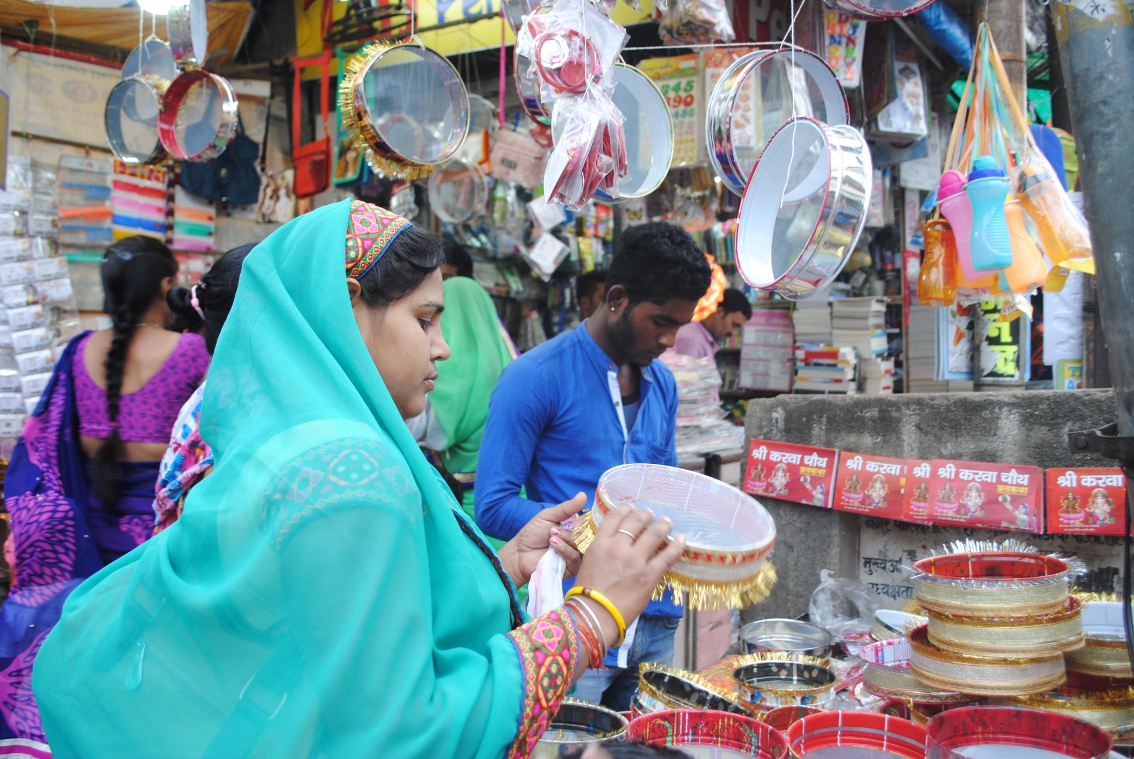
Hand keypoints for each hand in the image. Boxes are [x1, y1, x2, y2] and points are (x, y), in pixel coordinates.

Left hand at [498, 493, 585, 588]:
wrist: (520, 553)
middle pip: (586, 535)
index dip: (586, 520)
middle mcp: (577, 541)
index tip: (577, 519)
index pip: (588, 523)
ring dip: (565, 540)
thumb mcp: (549, 516)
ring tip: (550, 538)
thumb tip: (583, 494)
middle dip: (569, 532)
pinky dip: (565, 550)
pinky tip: (553, 546)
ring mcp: (575, 554)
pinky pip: (575, 558)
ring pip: (581, 546)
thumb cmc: (533, 534)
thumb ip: (567, 508)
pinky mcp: (571, 568)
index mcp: (574, 528)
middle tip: (552, 530)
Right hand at [572, 505, 685, 643]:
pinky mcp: (648, 575)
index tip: (632, 508)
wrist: (594, 614)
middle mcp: (618, 547)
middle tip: (651, 514)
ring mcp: (635, 561)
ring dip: (662, 525)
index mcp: (600, 543)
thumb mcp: (589, 562)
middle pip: (635, 522)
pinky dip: (676, 546)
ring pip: (653, 534)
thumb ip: (603, 550)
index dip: (625, 510)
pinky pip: (666, 556)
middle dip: (645, 515)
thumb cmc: (587, 593)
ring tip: (666, 521)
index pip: (614, 517)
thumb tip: (615, 543)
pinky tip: (681, 539)